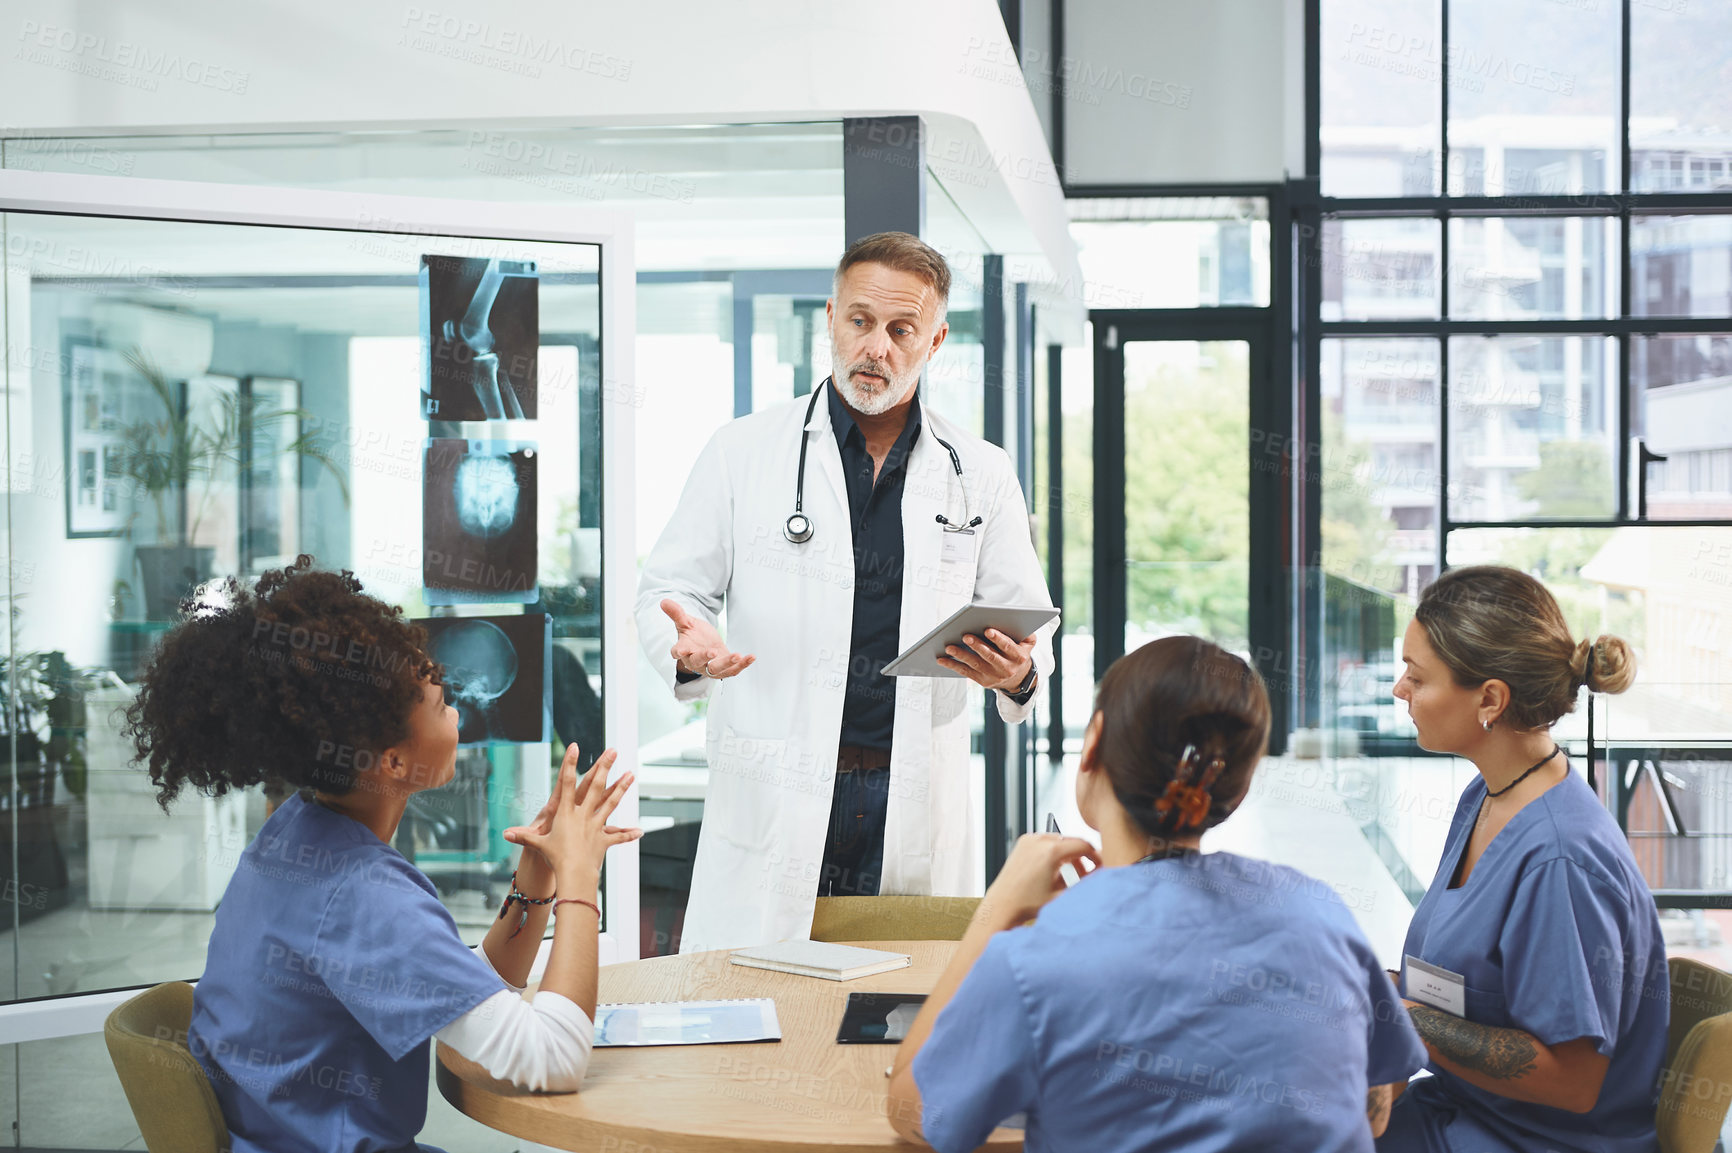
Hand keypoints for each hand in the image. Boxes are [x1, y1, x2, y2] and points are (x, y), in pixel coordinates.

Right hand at [505, 748, 641, 886]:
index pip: (566, 782)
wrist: (573, 873)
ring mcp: (595, 825)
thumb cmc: (554, 858)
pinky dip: (628, 834)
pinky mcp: (603, 839)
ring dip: (621, 788)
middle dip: (604, 767)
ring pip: (610, 802)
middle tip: (613, 750)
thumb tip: (506, 834)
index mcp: (565, 812)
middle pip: (595, 786)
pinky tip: (639, 831)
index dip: (570, 764)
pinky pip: (617, 835)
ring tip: (630, 774)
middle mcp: (583, 814)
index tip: (575, 747)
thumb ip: (523, 837)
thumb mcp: (538, 845)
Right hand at [661, 598, 754, 679]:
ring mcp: (710, 667)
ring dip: (727, 663)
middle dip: (705, 658)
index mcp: (684, 650)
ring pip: (717, 669)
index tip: (680, 651)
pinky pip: (733, 670)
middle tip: (712, 652)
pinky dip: (742, 665)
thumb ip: (676, 613)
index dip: (679, 652)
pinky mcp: (724, 669)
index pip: (678, 653)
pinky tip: (751, 657)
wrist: (706, 646)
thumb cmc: (694, 636)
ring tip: (737, 655)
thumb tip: (664, 601)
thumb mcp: (686, 623)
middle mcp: (696, 661)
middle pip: (698, 662)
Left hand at [937, 628, 1034, 691]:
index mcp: (1018, 656)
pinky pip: (966, 672)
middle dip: (977, 646)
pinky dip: (953, 666)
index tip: (988, 630)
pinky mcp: (983, 681)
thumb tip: (1015, 620)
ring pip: (975, 664)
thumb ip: (1025, 632)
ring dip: (961, 656)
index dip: (998, 639)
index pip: (1008, 646)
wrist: (1018, 678)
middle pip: (990, 656)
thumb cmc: (1018, 652)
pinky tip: (942, 659)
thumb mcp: (1028, 643)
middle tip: (965, 635)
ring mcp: (994, 676)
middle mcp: (1007, 668)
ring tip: (949, 647)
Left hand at [976, 833, 1100, 929]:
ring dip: (1068, 854)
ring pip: (1059, 840)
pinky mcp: (1022, 842)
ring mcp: (1029, 839)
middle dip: (1082, 856)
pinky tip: (1055, 871)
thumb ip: (1085, 883)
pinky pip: (1046, 842)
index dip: (1095, 856)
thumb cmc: (1030, 904)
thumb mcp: (1063, 896)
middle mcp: (1040, 840)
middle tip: (1087, 873)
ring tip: (1070, 875)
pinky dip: (1054, 852)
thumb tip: (1103, 875)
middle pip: (1071, 841)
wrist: (1003, 905)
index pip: (1083, 845)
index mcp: (1051, 852)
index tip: (1100, 866)